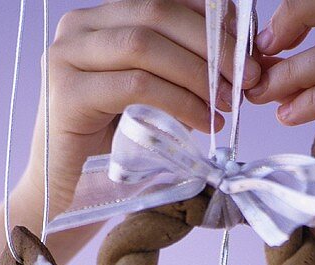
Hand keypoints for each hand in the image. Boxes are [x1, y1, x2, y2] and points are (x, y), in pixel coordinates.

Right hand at [15, 0, 261, 222]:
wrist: (66, 196)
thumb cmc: (111, 151)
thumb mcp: (150, 100)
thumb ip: (177, 71)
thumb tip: (237, 60)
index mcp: (100, 19)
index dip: (211, 16)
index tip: (248, 46)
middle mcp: (78, 26)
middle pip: (157, 13)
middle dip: (211, 44)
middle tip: (246, 77)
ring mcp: (67, 56)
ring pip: (145, 45)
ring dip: (197, 72)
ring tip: (226, 103)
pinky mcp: (67, 93)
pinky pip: (136, 85)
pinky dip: (178, 102)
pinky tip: (203, 122)